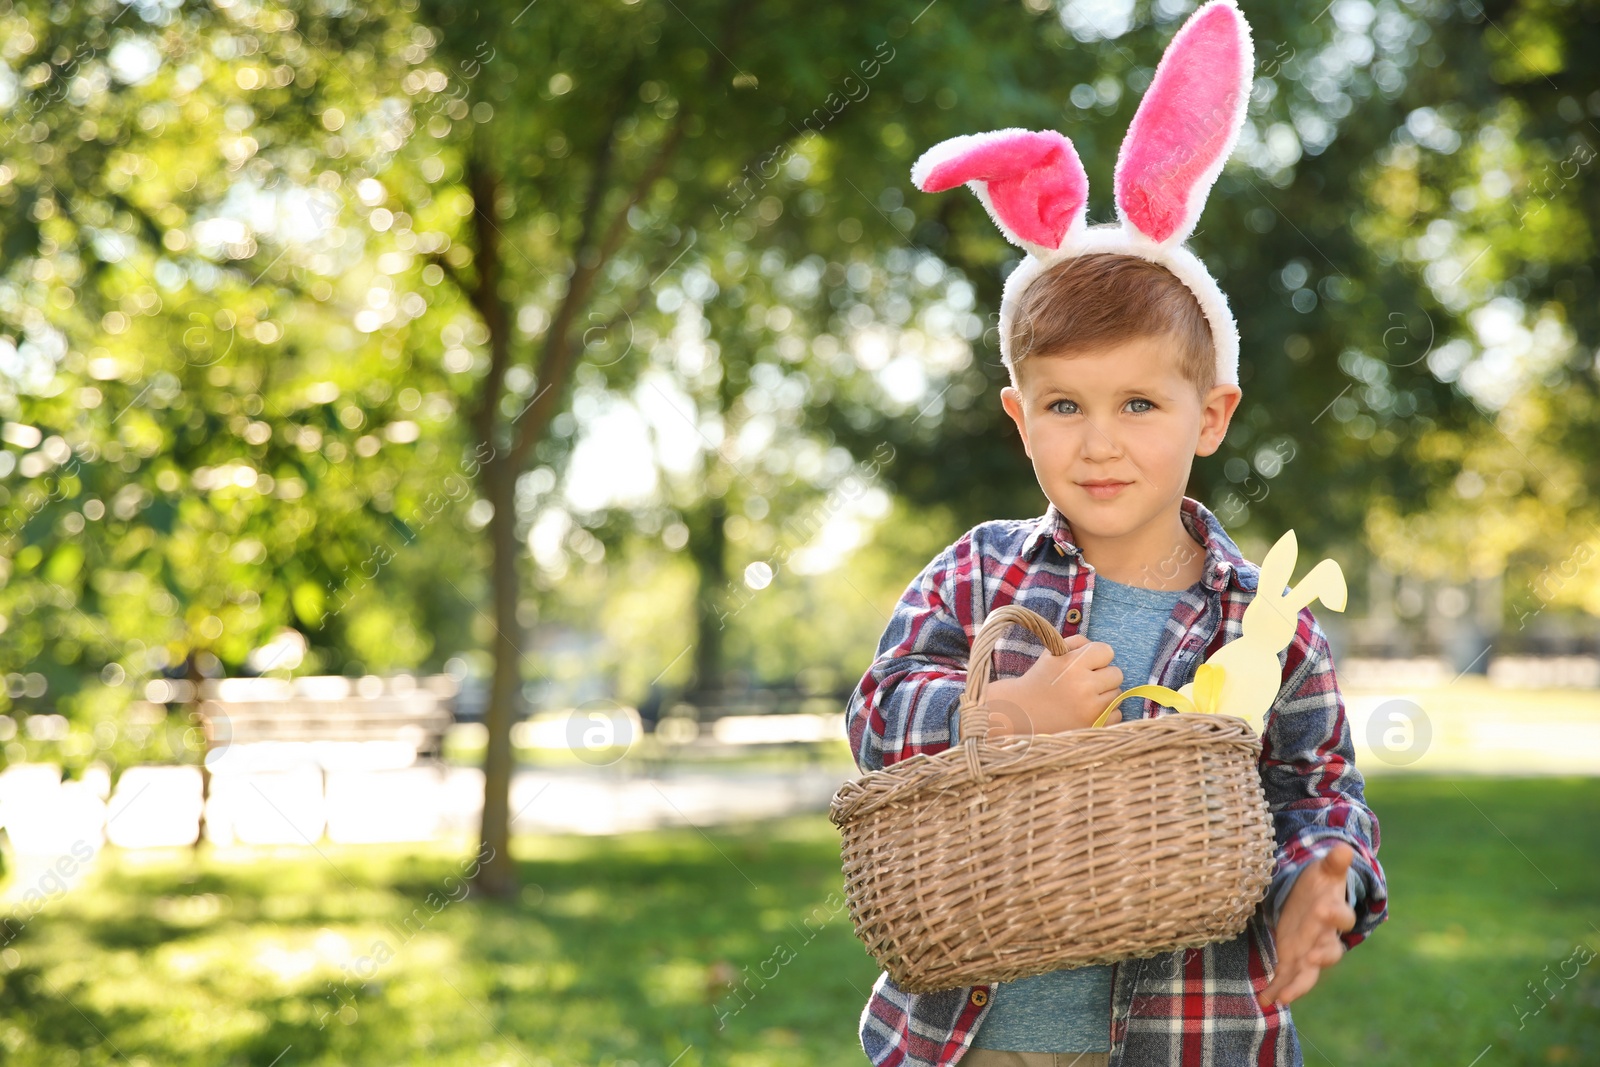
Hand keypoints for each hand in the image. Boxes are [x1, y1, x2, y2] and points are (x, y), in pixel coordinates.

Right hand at [981, 635, 1123, 737]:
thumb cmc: (1039, 680)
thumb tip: (1103, 651)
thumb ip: (1078, 643)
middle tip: (1085, 682)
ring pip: (1117, 694)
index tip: (1086, 664)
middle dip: (1103, 676)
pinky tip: (1087, 712)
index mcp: (1072, 664)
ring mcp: (1090, 709)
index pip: (1106, 651)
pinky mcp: (1093, 726)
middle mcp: (1083, 685)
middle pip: (1116, 673)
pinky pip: (1116, 714)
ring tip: (1083, 698)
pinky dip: (1105, 714)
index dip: (1097, 656)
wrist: (1021, 713)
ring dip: (1104, 695)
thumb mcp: (1052, 654)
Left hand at [1258, 842, 1356, 1008]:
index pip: (1342, 916)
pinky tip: (1266, 1000)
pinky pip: (1289, 978)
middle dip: (1320, 956)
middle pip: (1328, 950)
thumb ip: (1333, 863)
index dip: (1336, 915)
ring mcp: (1310, 951)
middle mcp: (1325, 936)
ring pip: (1309, 972)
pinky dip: (1278, 989)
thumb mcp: (1325, 870)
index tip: (1327, 910)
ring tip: (1285, 995)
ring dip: (1298, 984)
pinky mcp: (1294, 959)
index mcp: (1334, 911)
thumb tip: (1343, 848)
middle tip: (1311, 958)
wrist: (1313, 900)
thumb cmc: (1320, 883)